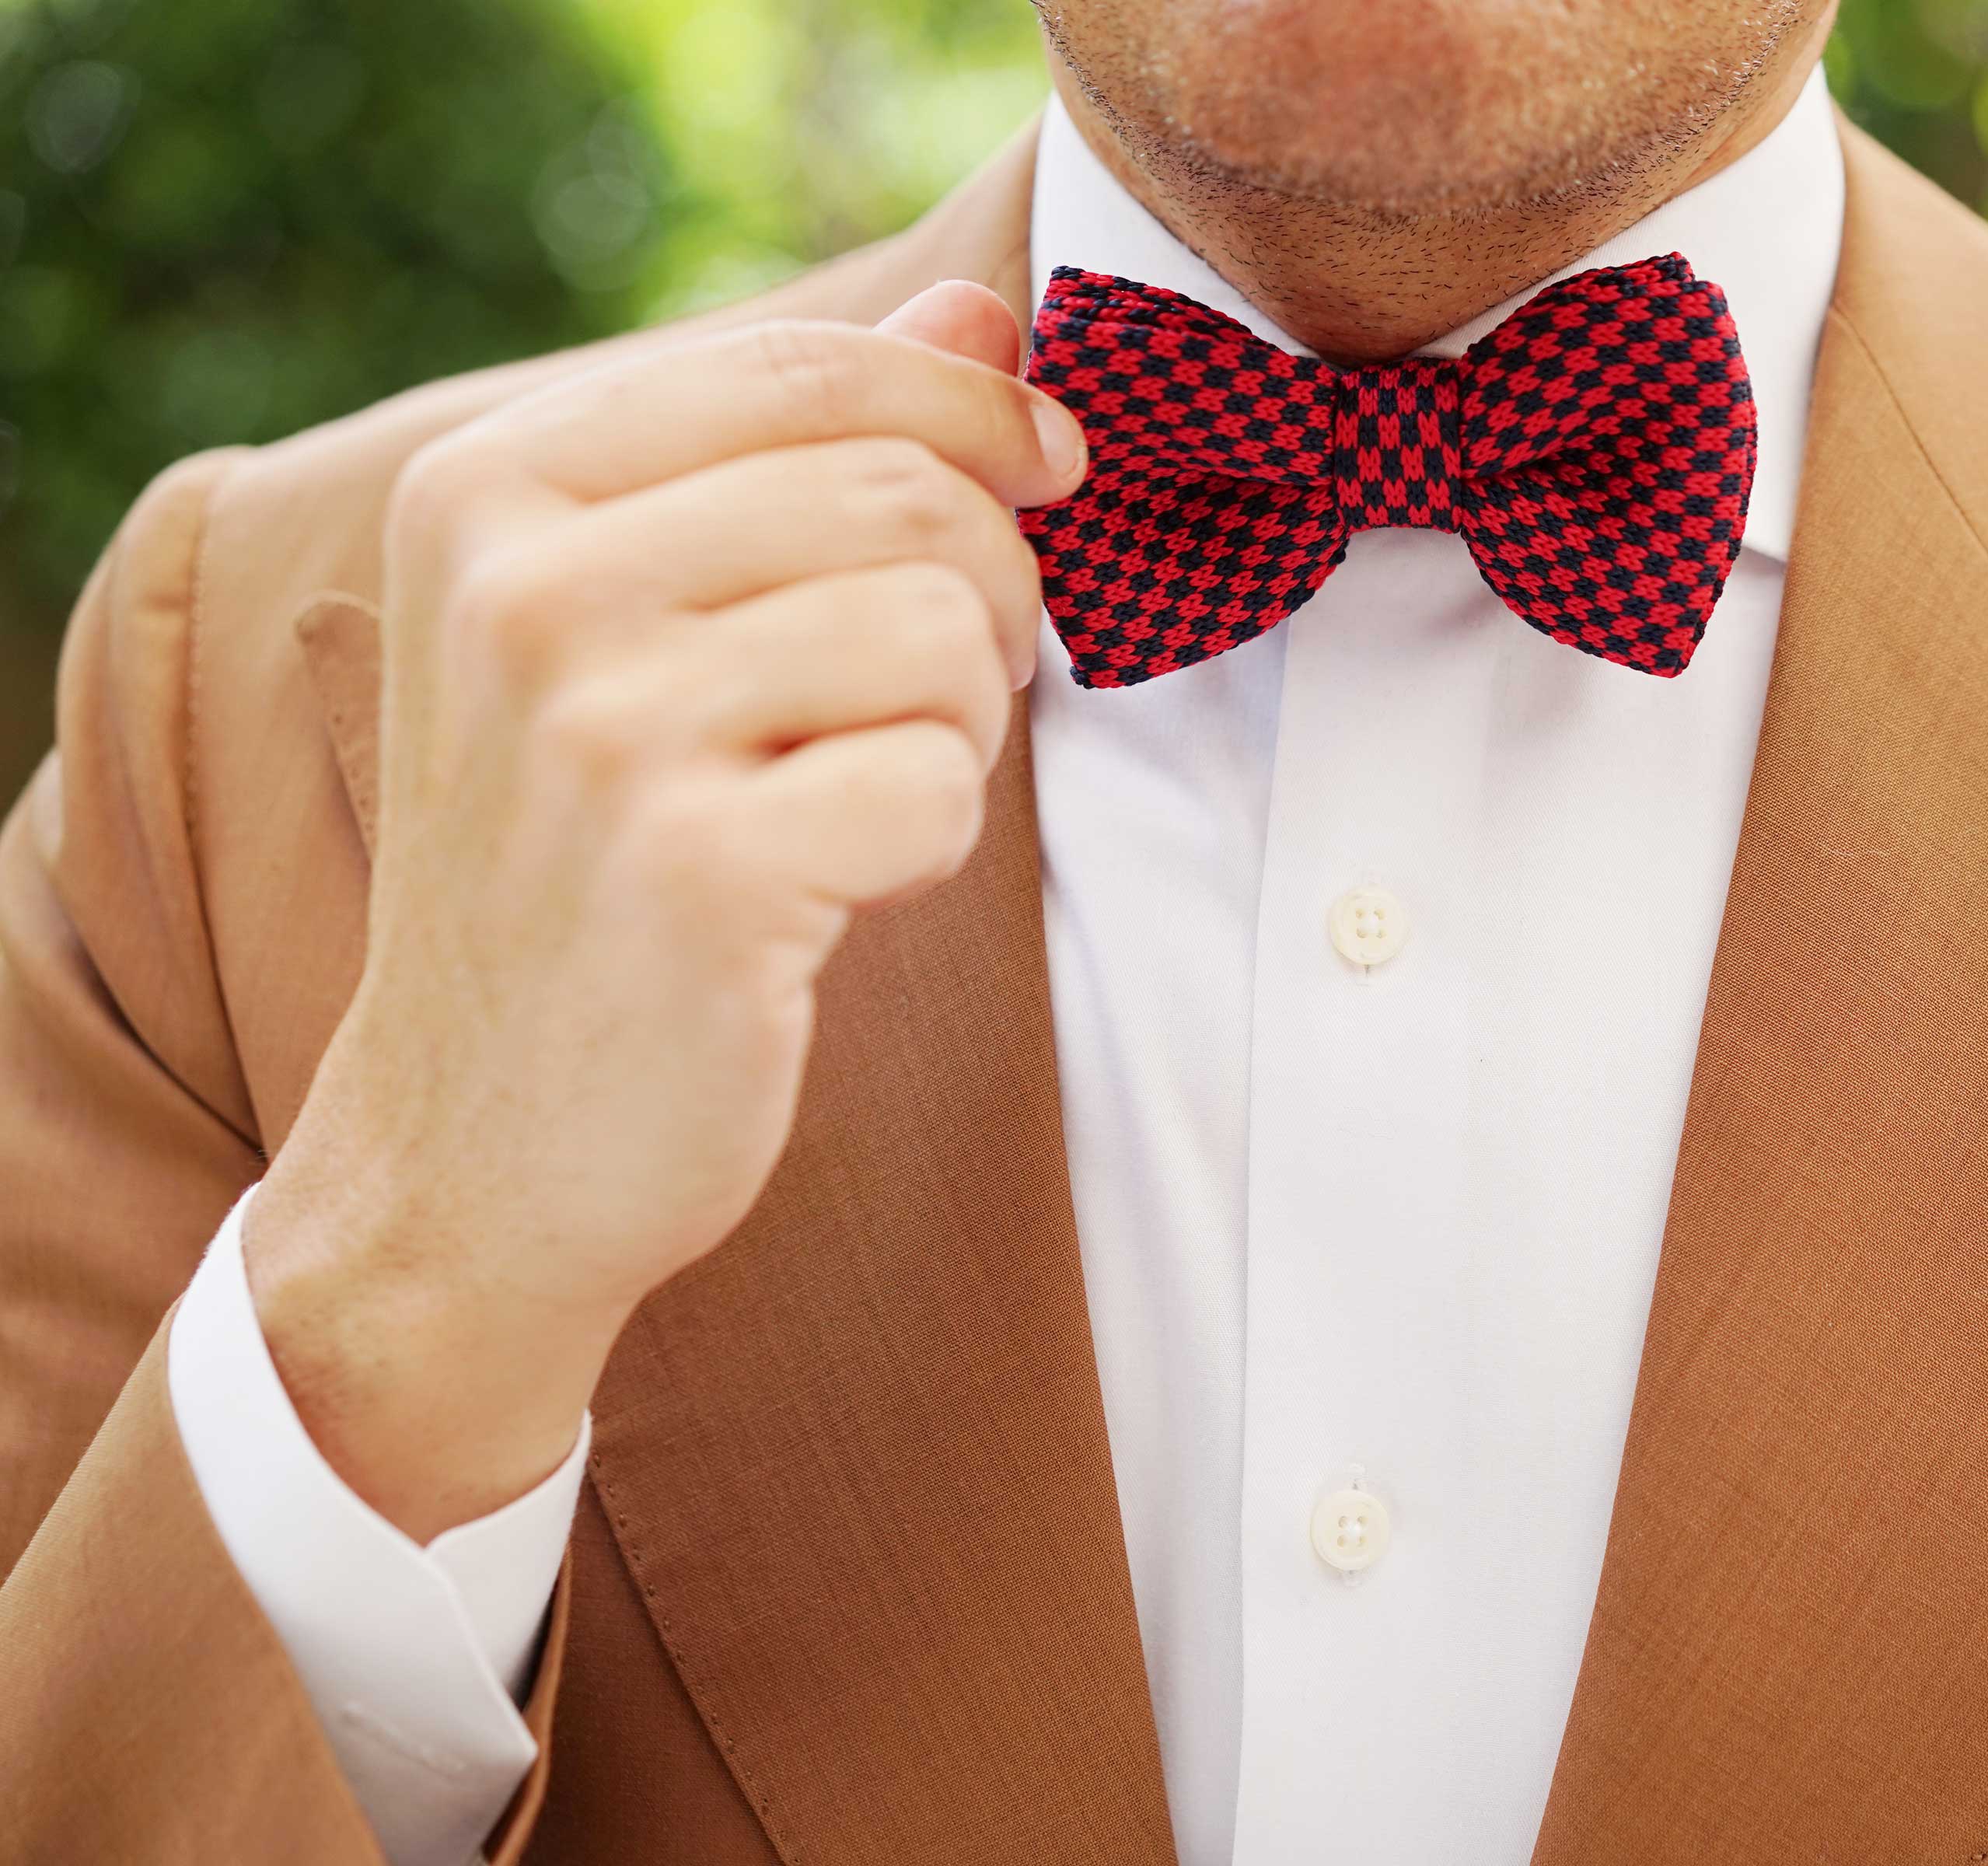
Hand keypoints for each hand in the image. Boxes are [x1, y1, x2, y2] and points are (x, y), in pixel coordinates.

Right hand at [243, 283, 1082, 1538]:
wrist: (473, 1150)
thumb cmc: (580, 868)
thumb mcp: (631, 629)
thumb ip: (795, 452)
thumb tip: (978, 304)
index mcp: (486, 489)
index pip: (805, 368)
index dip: (972, 408)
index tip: (1049, 468)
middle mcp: (520, 589)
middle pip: (904, 494)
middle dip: (987, 593)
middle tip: (943, 693)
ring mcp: (598, 732)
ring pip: (942, 632)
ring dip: (961, 724)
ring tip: (864, 792)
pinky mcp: (697, 874)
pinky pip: (940, 786)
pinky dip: (929, 842)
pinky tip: (835, 889)